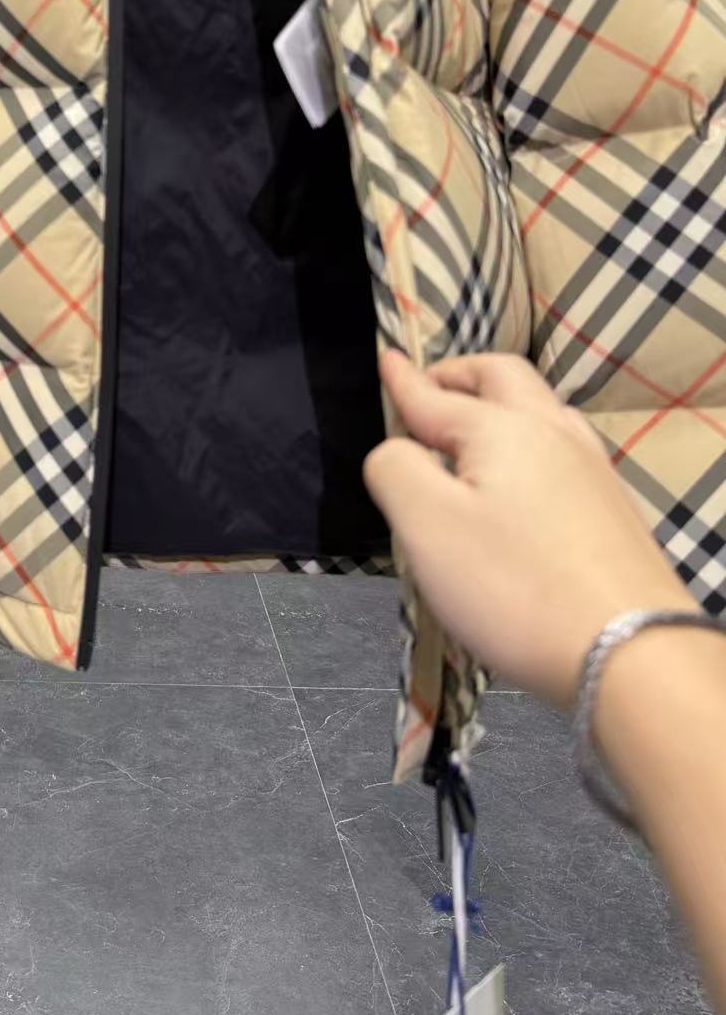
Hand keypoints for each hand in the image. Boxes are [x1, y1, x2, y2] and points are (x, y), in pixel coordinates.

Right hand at [364, 351, 690, 708]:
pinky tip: (523, 480)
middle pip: (503, 378)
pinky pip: (562, 450)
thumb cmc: (514, 587)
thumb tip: (398, 449)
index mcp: (500, 430)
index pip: (436, 396)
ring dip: (499, 406)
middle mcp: (552, 434)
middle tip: (429, 390)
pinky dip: (528, 443)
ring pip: (542, 411)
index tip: (385, 360)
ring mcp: (591, 471)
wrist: (630, 655)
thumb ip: (395, 469)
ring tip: (470, 434)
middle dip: (460, 375)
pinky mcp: (612, 511)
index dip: (404, 381)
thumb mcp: (427, 525)